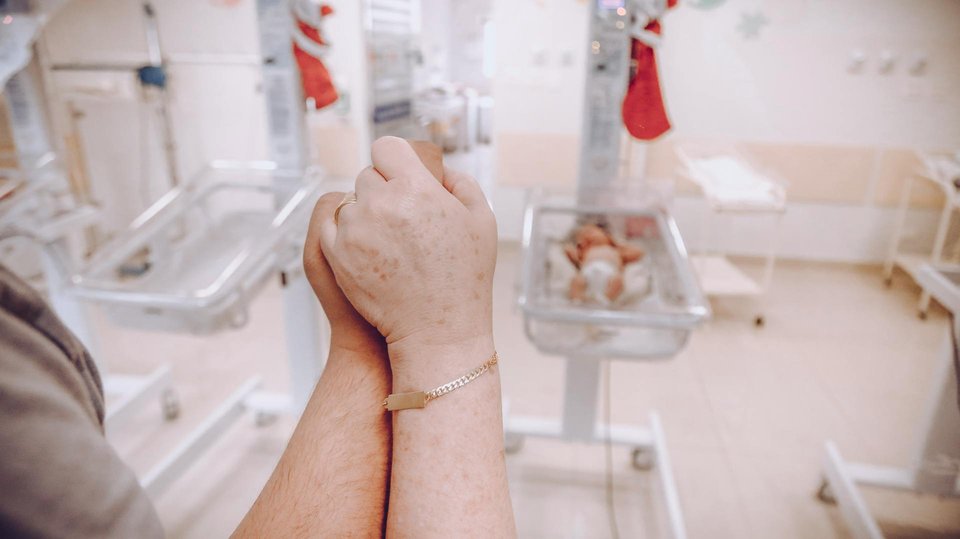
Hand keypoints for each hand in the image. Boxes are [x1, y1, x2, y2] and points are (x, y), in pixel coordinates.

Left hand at [313, 137, 496, 371]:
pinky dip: (345, 233)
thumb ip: (461, 184)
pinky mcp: (336, 254)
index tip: (400, 176)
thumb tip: (441, 171)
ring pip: (350, 203)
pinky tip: (368, 249)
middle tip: (402, 218)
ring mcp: (355, 229)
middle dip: (383, 192)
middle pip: (368, 177)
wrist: (438, 329)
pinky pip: (332, 227)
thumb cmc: (464, 279)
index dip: (394, 161)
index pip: (387, 148)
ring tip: (389, 242)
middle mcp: (381, 203)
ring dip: (364, 215)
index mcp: (416, 188)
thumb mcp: (481, 221)